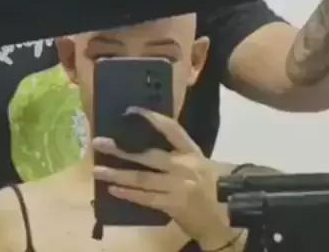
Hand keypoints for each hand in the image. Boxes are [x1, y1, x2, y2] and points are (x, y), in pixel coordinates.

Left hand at [93, 107, 236, 248]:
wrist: (231, 218)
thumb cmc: (216, 187)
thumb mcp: (203, 164)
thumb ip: (181, 155)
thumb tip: (151, 146)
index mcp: (192, 151)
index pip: (170, 128)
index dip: (150, 117)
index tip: (131, 110)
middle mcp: (183, 165)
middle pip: (147, 155)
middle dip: (121, 149)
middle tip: (99, 142)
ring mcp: (177, 186)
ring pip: (141, 178)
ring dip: (117, 175)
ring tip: (97, 170)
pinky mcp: (173, 205)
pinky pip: (145, 199)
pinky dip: (128, 195)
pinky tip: (113, 190)